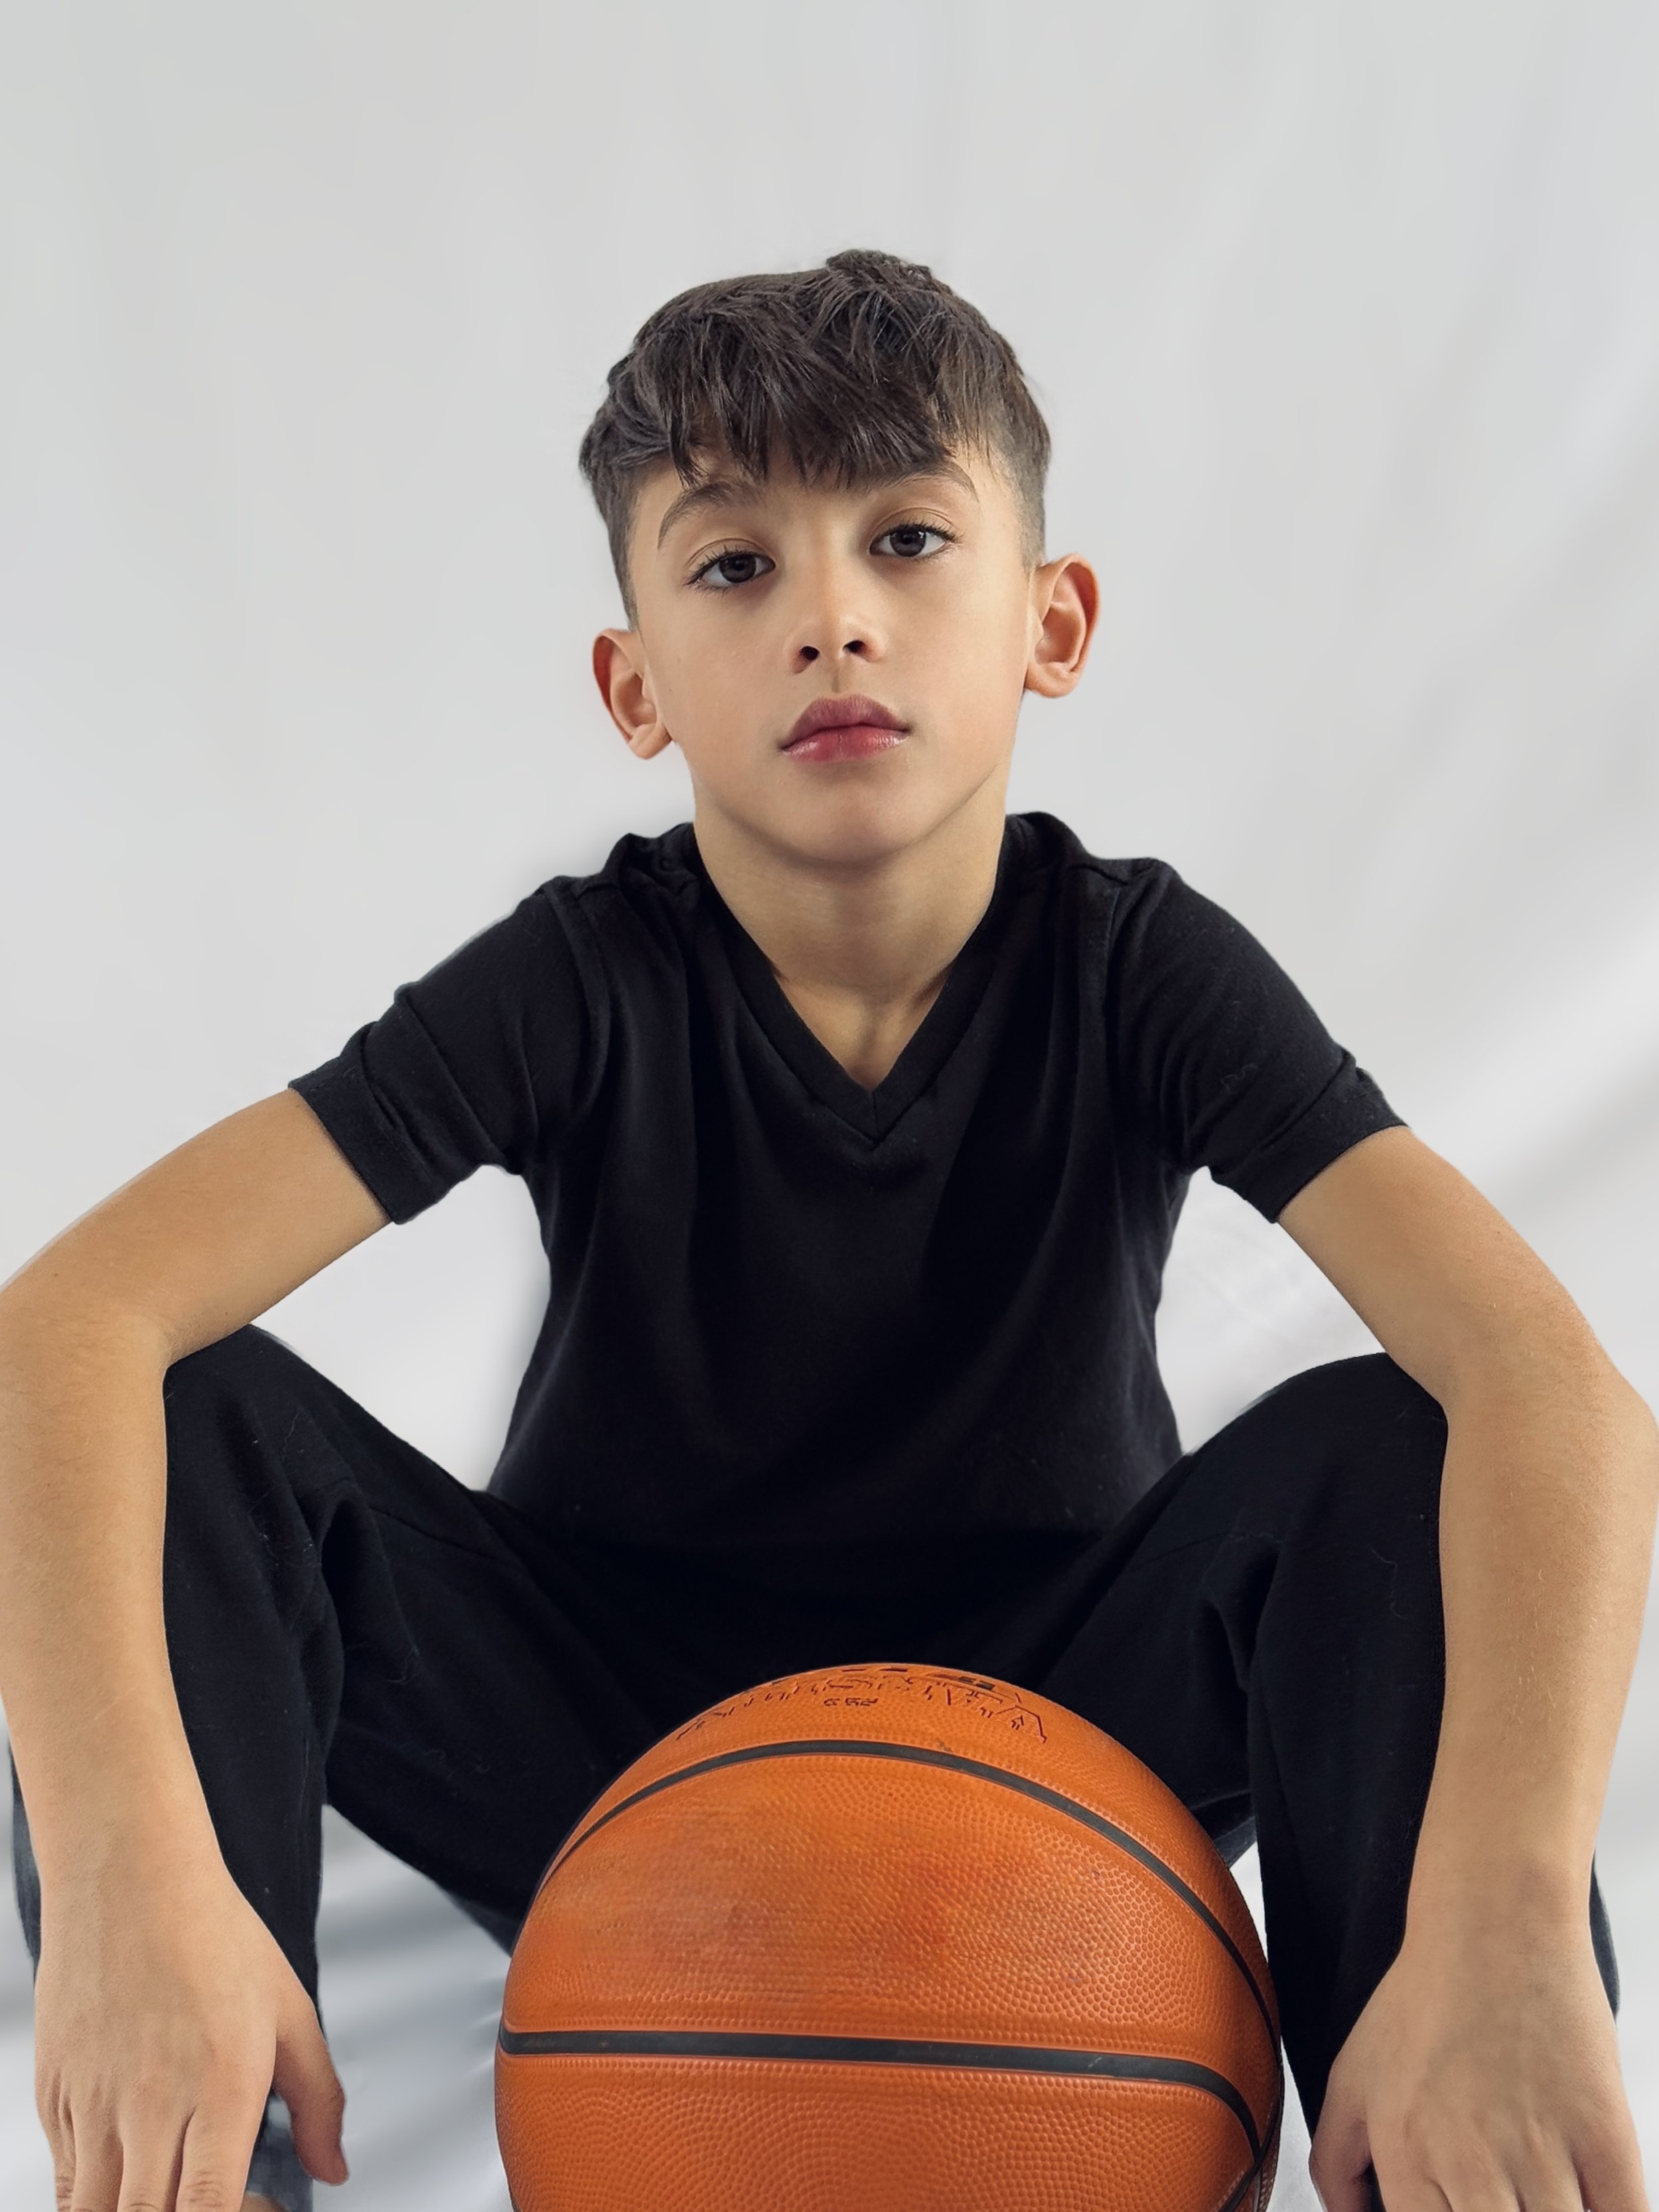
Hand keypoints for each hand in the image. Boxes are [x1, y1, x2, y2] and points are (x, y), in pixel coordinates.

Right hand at [32, 1843, 346, 2211]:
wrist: (131, 1878)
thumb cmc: (212, 1934)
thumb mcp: (291, 2010)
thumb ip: (318, 2099)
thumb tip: (333, 2168)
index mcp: (220, 2088)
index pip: (210, 2210)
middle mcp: (151, 2107)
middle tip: (222, 2201)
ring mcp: (93, 2107)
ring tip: (174, 2186)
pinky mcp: (53, 2099)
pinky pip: (66, 2184)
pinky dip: (97, 2194)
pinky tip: (135, 2165)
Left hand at [1309, 1903, 1644, 2211]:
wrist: (1496, 1927)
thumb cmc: (1422, 2004)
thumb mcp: (1351, 2079)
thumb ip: (1337, 2168)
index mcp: (1405, 2159)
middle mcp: (1470, 2164)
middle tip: (1503, 2204)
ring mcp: (1543, 2152)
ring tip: (1536, 2199)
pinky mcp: (1606, 2136)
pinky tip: (1588, 2201)